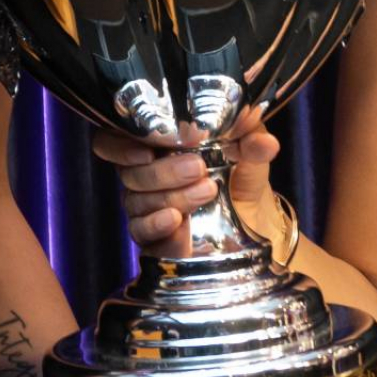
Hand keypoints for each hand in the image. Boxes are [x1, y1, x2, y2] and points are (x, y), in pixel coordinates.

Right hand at [90, 114, 281, 259]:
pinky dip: (157, 225)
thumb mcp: (250, 150)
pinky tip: (177, 220)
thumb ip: (253, 141)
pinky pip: (141, 232)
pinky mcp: (152, 236)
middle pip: (129, 174)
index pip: (112, 141)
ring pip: (137, 202)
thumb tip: (265, 143)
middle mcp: (142, 175)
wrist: (252, 214)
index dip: (120, 145)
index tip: (148, 149)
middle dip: (163, 171)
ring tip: (206, 190)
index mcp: (155, 144)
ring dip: (171, 195)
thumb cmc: (241, 169)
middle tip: (197, 167)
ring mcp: (145, 207)